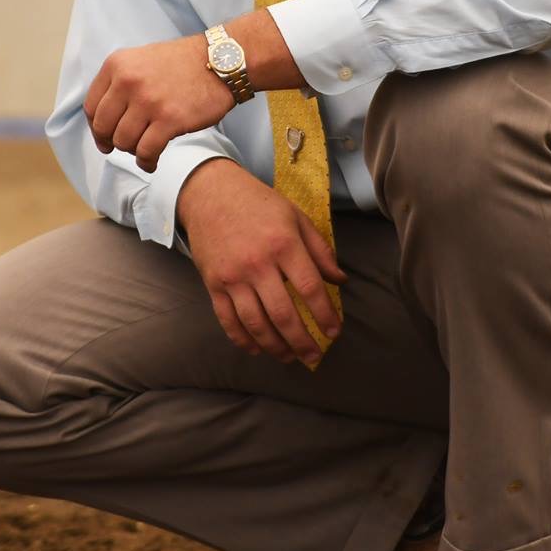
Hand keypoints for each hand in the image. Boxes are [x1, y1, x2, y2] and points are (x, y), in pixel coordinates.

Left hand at [84, 33, 237, 171]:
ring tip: (143, 151)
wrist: (220, 61)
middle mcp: (128, 81)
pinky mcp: (170, 119)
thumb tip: (103, 118)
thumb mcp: (141, 60)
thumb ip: (119, 82)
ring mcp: (149, 101)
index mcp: (117, 65)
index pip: (92, 107)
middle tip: (121, 147)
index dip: (96, 128)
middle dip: (111, 142)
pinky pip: (146, 151)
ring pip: (123, 142)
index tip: (104, 137)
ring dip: (131, 151)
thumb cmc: (182, 64)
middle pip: (104, 127)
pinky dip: (146, 162)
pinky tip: (151, 162)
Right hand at [177, 160, 345, 365]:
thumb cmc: (258, 203)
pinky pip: (228, 320)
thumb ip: (320, 250)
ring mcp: (233, 276)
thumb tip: (341, 281)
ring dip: (274, 346)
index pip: (310, 288)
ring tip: (289, 357)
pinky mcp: (213, 284)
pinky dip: (243, 340)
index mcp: (284, 244)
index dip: (325, 315)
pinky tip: (257, 349)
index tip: (334, 332)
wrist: (209, 193)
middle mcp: (258, 263)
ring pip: (256, 323)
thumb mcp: (296, 217)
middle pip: (283, 314)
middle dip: (302, 341)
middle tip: (314, 357)